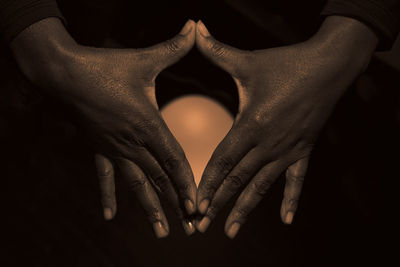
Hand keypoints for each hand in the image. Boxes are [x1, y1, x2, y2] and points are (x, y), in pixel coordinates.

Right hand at [10, 18, 197, 237]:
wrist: (63, 72)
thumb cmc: (105, 66)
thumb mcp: (143, 59)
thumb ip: (173, 47)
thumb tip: (193, 25)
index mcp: (147, 124)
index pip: (173, 160)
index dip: (187, 184)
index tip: (197, 206)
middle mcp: (132, 142)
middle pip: (159, 179)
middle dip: (176, 204)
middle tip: (190, 228)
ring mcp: (114, 149)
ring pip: (136, 185)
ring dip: (150, 209)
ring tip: (161, 232)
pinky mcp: (99, 148)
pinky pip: (105, 177)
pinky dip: (108, 197)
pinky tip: (110, 218)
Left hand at [194, 17, 377, 237]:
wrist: (329, 66)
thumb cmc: (286, 64)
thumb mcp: (248, 61)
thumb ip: (217, 50)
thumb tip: (194, 28)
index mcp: (251, 125)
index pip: (223, 161)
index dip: (207, 183)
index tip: (195, 204)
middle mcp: (268, 144)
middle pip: (238, 180)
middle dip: (217, 205)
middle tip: (200, 227)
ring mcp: (287, 150)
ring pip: (262, 187)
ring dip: (245, 210)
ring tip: (231, 231)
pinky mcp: (303, 150)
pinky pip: (296, 181)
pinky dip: (291, 200)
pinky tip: (286, 220)